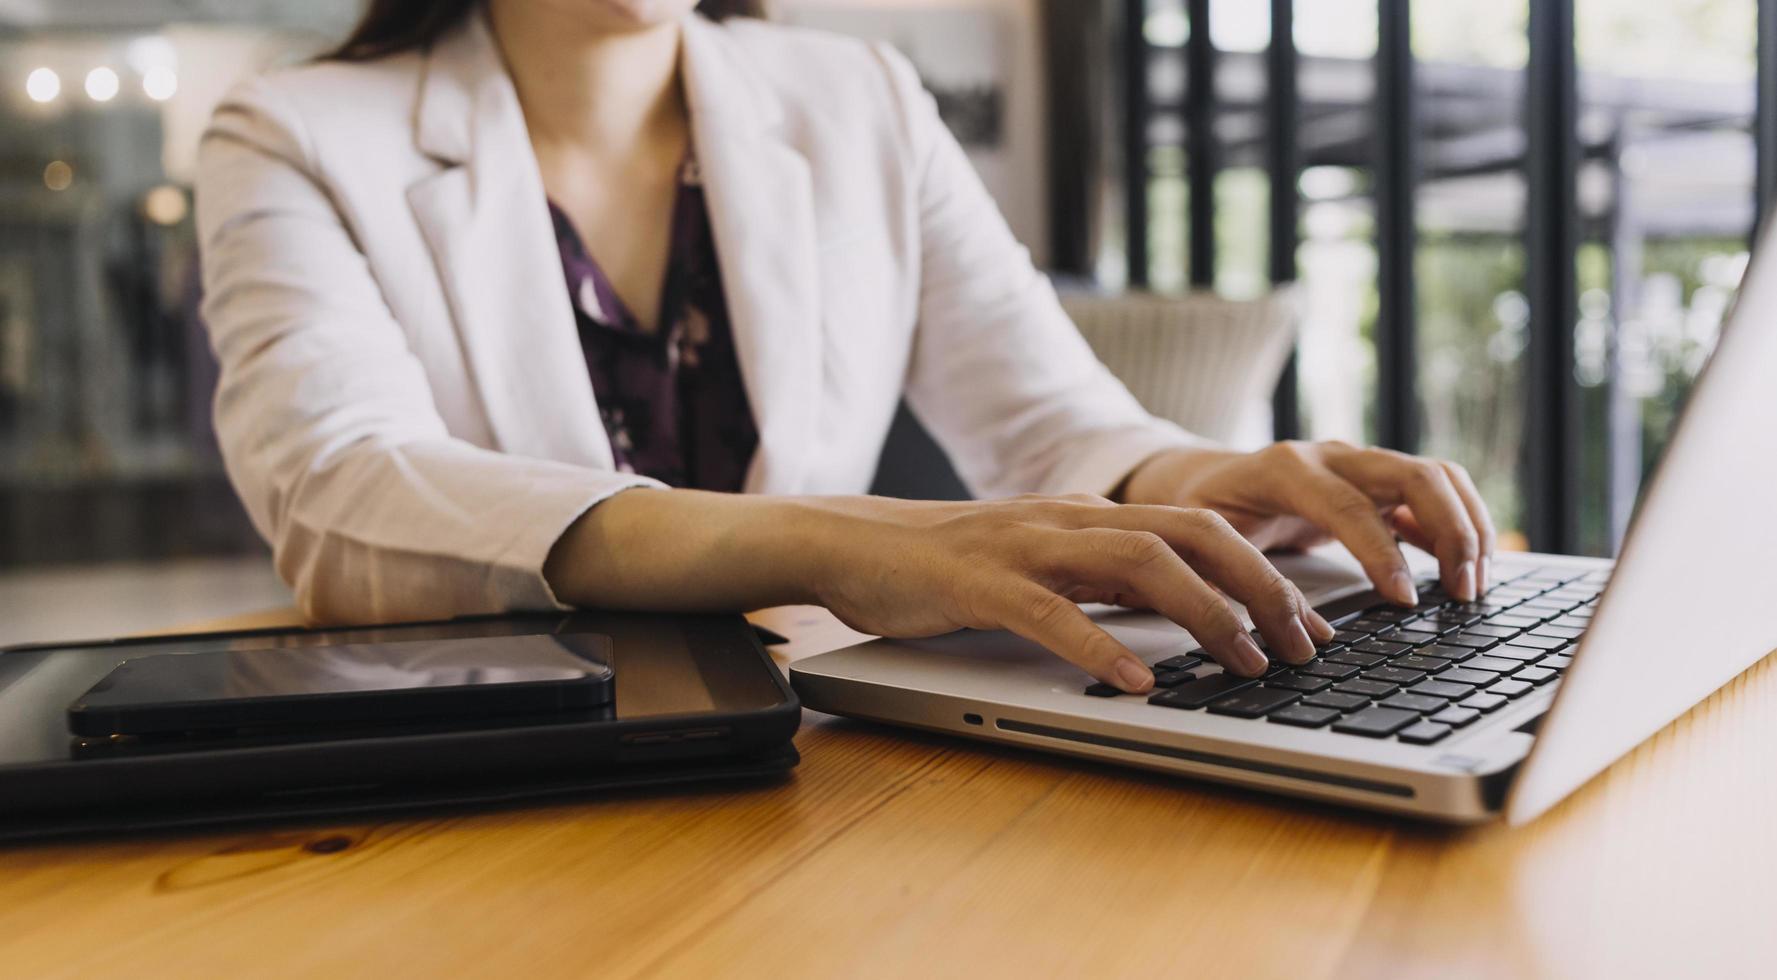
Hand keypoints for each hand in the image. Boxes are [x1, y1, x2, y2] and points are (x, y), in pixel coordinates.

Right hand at [806, 494, 1336, 692]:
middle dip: (1260, 588)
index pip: (1202, 529)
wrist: (851, 544)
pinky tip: (1137, 683)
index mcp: (1090, 518)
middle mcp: (1071, 521)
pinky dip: (1101, 648)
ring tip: (1243, 662)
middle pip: (1192, 534)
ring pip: (1139, 561)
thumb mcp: (1043, 566)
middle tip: (1301, 647)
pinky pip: (1052, 614)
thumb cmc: (947, 566)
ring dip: (1203, 612)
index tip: (1310, 626)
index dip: (1266, 574)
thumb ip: (1103, 581)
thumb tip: (1179, 615)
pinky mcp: (981, 584)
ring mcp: (1027, 547)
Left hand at [1120, 441, 1497, 605]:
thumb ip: (1241, 577)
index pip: (1349, 506)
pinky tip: (1463, 567)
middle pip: (1414, 474)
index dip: (1383, 554)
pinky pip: (1434, 490)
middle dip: (1451, 532)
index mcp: (1285, 469)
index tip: (1406, 601)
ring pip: (1437, 476)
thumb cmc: (1204, 512)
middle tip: (1464, 592)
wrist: (1203, 477)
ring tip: (1475, 584)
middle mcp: (1332, 454)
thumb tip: (1289, 629)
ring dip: (1467, 526)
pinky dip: (1458, 524)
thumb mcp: (1206, 543)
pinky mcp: (1377, 478)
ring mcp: (1360, 461)